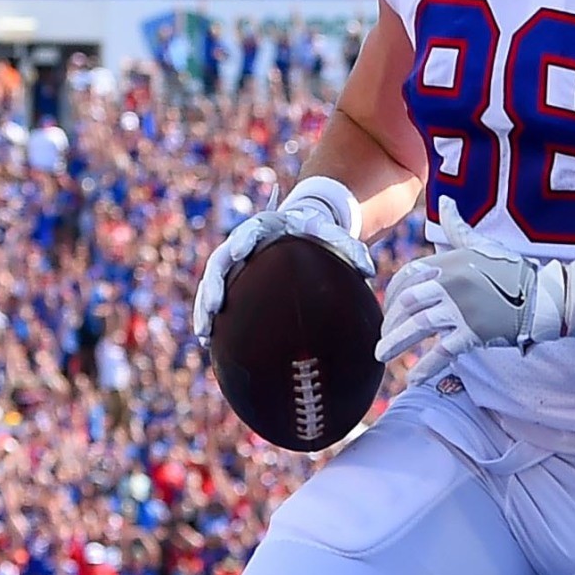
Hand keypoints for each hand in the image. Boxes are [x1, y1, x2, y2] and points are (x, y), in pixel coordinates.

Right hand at [192, 176, 372, 338]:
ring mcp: (234, 265)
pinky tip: (209, 345)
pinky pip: (217, 301)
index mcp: (265, 229)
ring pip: (212, 286)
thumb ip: (351, 249)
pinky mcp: (232, 282)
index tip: (239, 253)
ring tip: (203, 335)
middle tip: (214, 308)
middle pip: (220, 264)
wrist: (302, 230)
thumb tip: (370, 270)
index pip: (248, 232)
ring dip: (204, 309)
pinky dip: (211, 320)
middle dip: (213, 285)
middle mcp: (242, 244)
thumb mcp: (335, 237)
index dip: (241, 241)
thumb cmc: (319, 234)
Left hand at [375, 201, 574, 369]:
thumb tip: (445, 200)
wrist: (543, 296)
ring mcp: (461, 307)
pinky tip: (413, 378)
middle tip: (383, 338)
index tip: (389, 312)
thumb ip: (457, 226)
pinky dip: (426, 366)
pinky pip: (443, 351)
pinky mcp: (474, 331)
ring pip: (418, 326)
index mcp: (449, 260)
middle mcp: (451, 281)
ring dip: (396, 343)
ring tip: (382, 356)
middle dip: (390, 322)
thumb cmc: (510, 270)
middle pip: (407, 303)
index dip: (391, 296)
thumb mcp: (481, 244)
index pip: (406, 277)